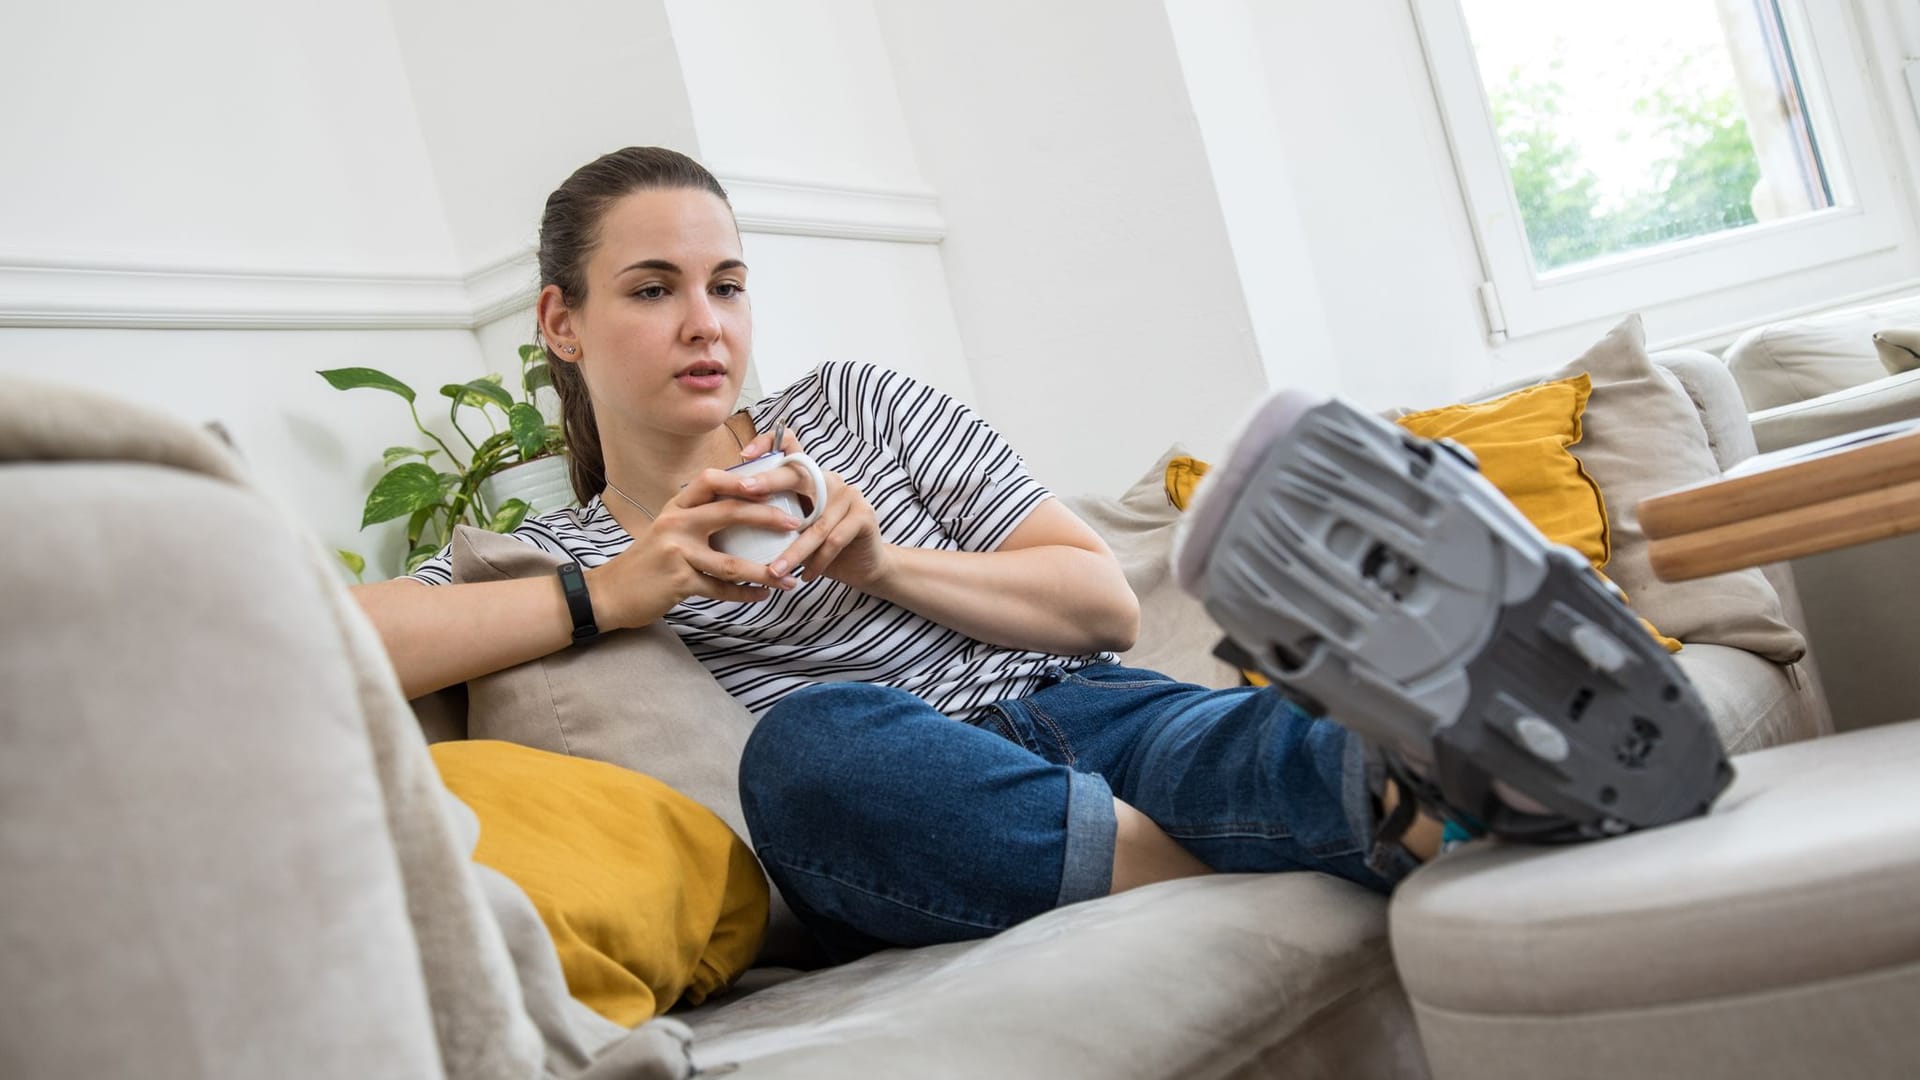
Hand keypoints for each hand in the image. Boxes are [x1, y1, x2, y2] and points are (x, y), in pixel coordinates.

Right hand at [585, 466, 802, 629]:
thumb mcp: (668, 529)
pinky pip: (720, 589)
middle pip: (729, 513)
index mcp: (676, 506)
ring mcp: (676, 553)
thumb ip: (698, 517)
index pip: (710, 480)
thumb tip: (745, 509)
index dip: (741, 479)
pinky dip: (744, 594)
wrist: (610, 592)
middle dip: (767, 517)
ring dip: (765, 572)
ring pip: (731, 563)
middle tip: (795, 524)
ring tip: (790, 578)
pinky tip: (762, 595)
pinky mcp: (678, 582)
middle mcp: (675, 523)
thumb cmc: (648, 560)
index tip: (770, 484)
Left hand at [739, 427, 894, 591]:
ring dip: (793, 551)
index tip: (743, 457)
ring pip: (814, 523)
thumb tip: (725, 516)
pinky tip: (805, 577)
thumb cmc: (819, 546)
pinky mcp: (864, 515)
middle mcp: (829, 479)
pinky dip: (817, 561)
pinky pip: (835, 540)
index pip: (789, 444)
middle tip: (744, 492)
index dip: (767, 443)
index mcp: (809, 476)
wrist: (862, 565)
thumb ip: (772, 514)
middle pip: (797, 474)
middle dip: (768, 482)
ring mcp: (849, 495)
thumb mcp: (792, 527)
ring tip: (774, 571)